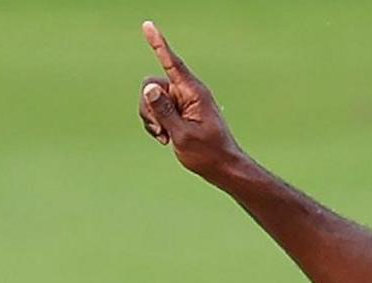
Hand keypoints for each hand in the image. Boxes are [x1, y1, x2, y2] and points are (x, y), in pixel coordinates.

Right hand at [137, 21, 243, 179]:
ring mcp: (183, 102)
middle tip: (161, 130)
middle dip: (149, 107)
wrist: (223, 167)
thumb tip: (149, 87)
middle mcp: (188, 93)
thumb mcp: (183, 134)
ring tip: (165, 137)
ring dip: (152, 119)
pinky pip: (156, 110)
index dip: (158, 44)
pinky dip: (156, 124)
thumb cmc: (208, 153)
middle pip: (152, 85)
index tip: (148, 25)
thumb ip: (164, 111)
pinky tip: (166, 139)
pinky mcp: (179, 112)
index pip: (172, 63)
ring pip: (150, 99)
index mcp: (194, 93)